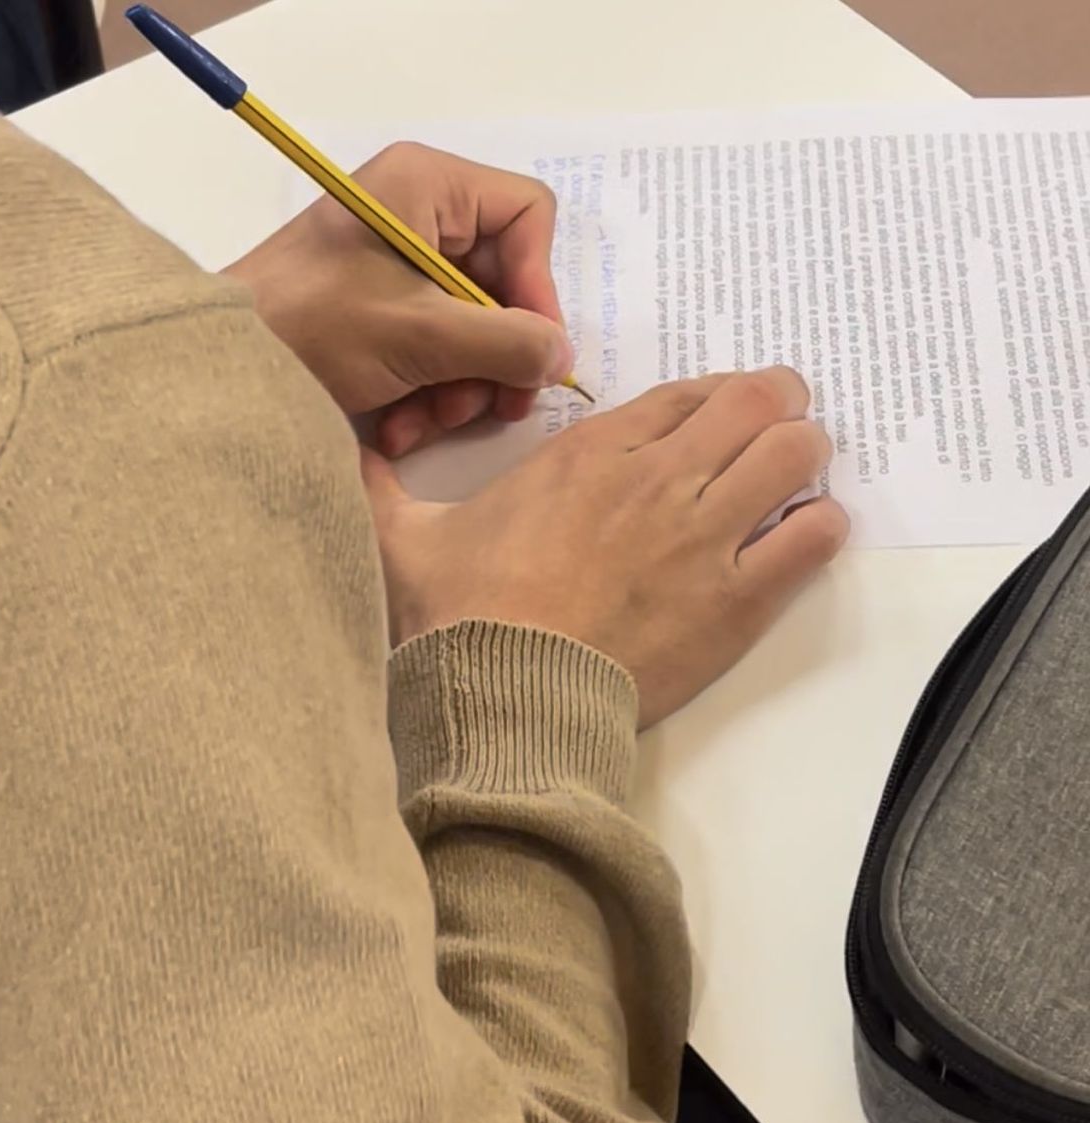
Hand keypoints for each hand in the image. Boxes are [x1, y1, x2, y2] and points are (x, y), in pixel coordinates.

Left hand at [225, 143, 572, 455]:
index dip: (538, 287)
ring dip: (460, 387)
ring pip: (475, 328)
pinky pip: (435, 350)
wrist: (222, 371)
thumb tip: (561, 359)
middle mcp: (419, 216)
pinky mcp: (381, 314)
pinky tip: (399, 427)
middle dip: (496, 355)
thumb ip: (507, 343)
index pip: (526, 218)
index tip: (531, 350)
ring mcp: (399, 268)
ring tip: (427, 420)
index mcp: (428, 187)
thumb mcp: (422, 335)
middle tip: (497, 406)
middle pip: (505, 284)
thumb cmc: (313, 328)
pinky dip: (427, 394)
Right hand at [365, 368, 847, 727]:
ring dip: (806, 457)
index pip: (687, 391)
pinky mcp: (736, 599)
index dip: (716, 396)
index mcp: (590, 453)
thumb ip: (377, 487)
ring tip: (800, 477)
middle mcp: (659, 477)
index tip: (721, 414)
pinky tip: (808, 534)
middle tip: (780, 427)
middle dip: (778, 406)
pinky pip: (814, 537)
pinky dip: (821, 527)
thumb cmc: (459, 620)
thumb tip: (333, 454)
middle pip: (758, 402)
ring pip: (797, 453)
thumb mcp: (402, 540)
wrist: (505, 700)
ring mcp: (705, 535)